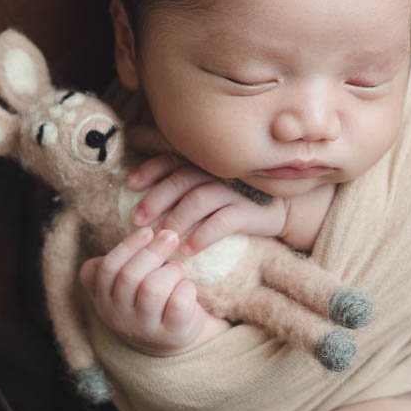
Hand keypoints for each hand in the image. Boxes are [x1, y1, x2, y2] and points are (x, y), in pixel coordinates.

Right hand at [79, 226, 224, 354]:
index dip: (128, 246)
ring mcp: (144, 328)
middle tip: (171, 235)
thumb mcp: (126, 283)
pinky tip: (187, 286)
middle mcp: (118, 316)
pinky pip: (178, 303)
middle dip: (153, 251)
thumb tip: (131, 235)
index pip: (108, 269)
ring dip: (171, 270)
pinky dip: (186, 287)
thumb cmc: (150, 298)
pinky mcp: (171, 333)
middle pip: (130, 276)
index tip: (148, 230)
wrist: (174, 335)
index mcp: (103, 300)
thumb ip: (119, 263)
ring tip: (179, 267)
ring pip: (153, 289)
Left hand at [126, 155, 287, 253]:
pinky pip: (223, 220)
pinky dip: (204, 234)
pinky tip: (190, 249)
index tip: (132, 185)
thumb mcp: (207, 194)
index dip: (151, 170)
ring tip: (163, 238)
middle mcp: (216, 173)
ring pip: (199, 199)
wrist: (278, 213)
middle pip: (181, 180)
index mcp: (203, 166)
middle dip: (157, 198)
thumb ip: (181, 193)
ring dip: (178, 218)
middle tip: (139, 220)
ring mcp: (233, 191)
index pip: (172, 161)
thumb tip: (142, 208)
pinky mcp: (248, 211)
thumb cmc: (232, 205)